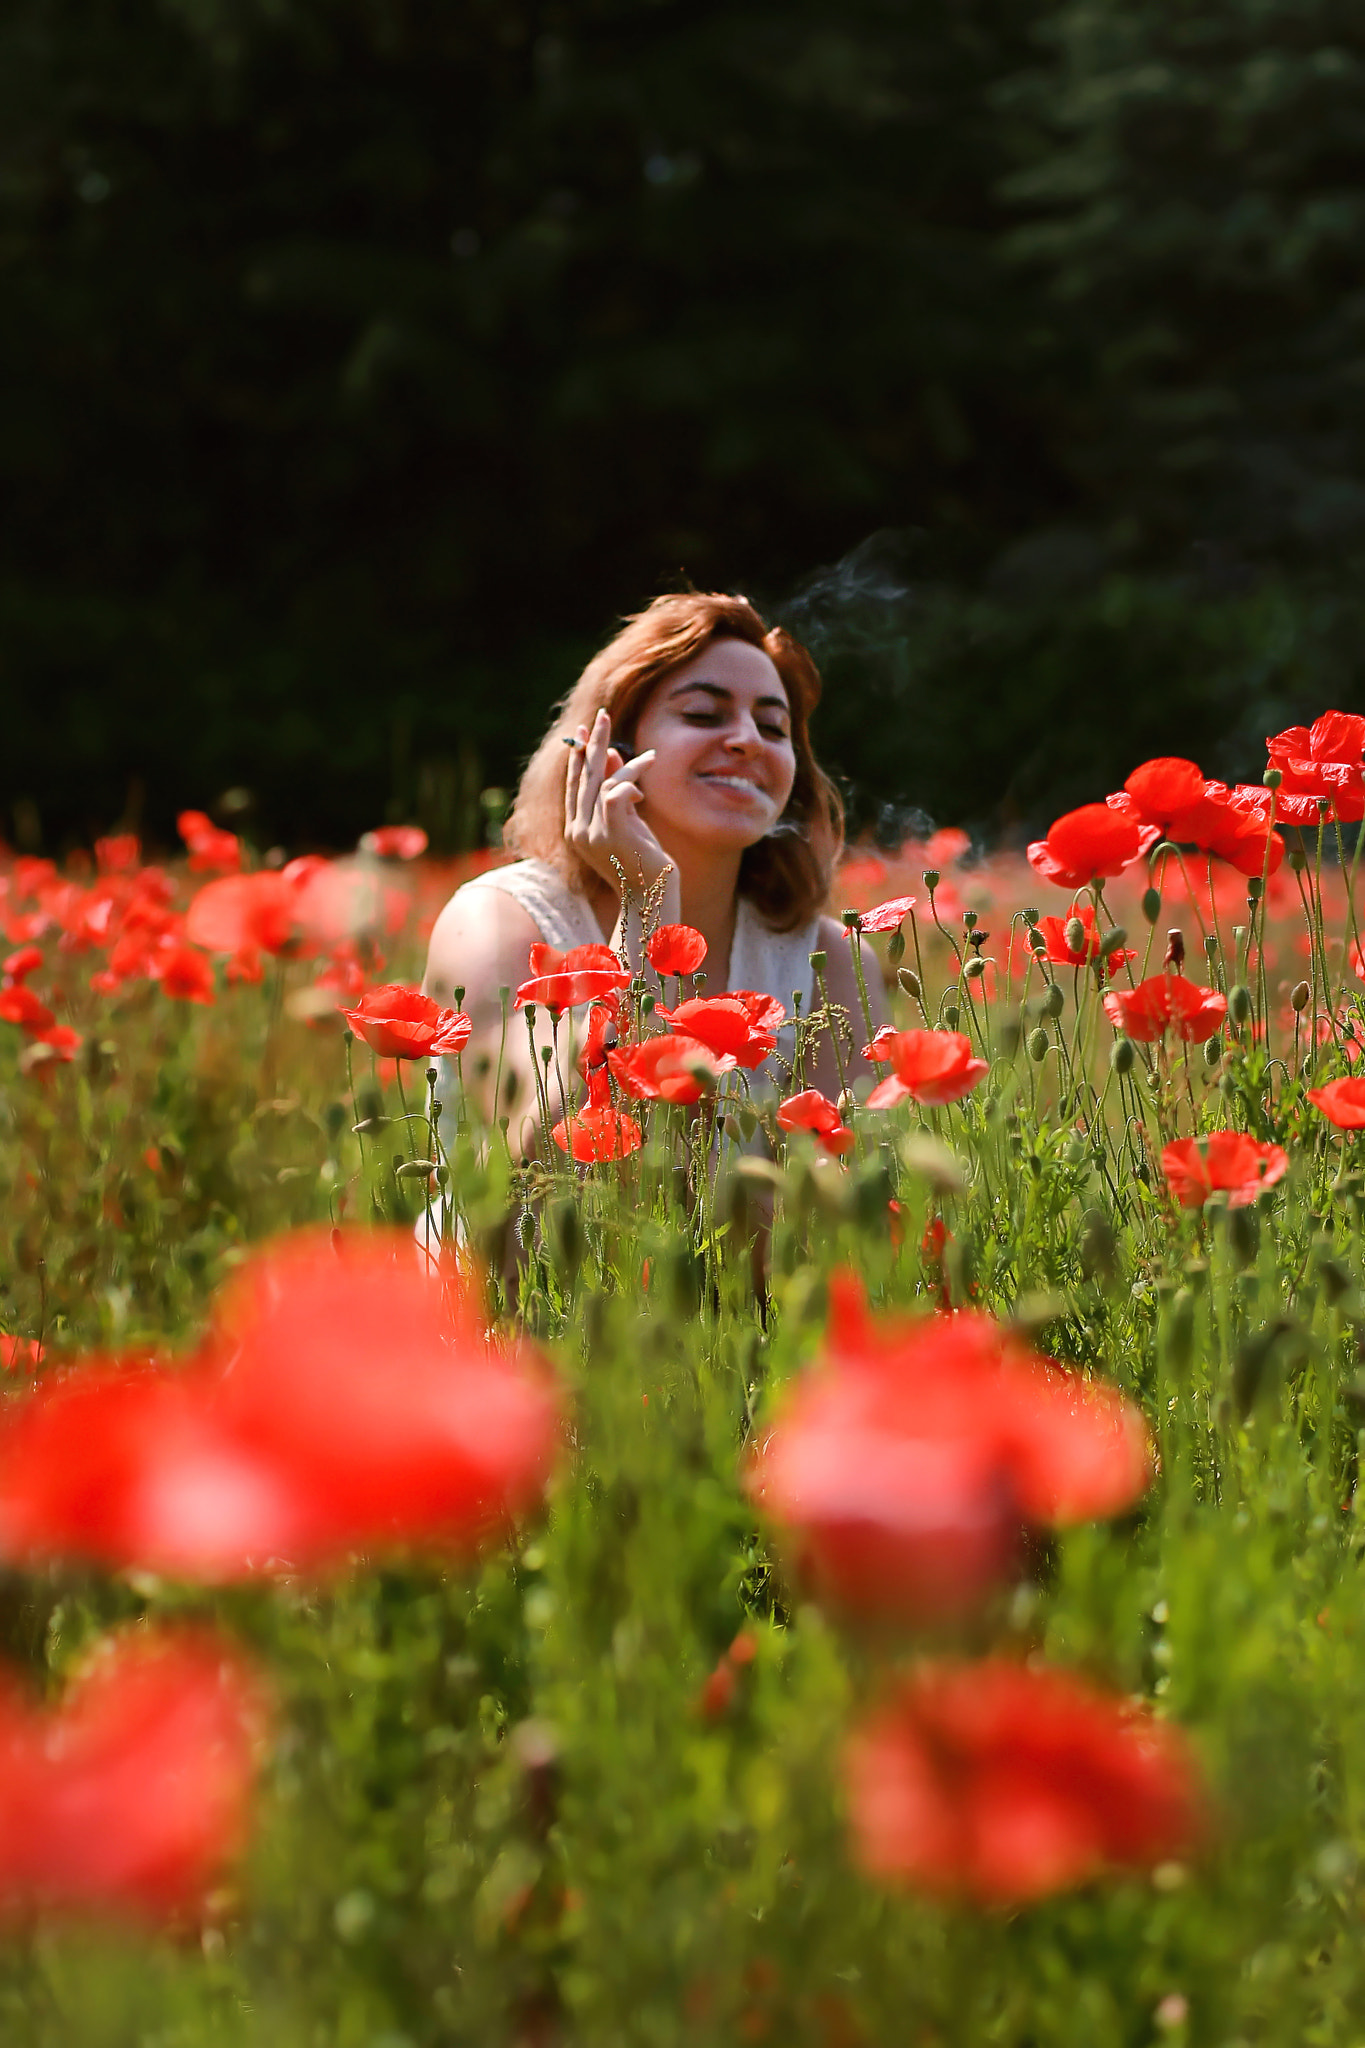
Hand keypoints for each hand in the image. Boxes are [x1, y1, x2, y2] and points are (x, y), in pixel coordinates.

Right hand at [564, 709, 673, 901]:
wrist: (651, 896)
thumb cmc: (643, 862)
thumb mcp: (627, 821)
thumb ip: (616, 791)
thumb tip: (612, 754)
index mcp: (577, 830)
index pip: (574, 786)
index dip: (578, 757)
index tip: (582, 733)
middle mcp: (578, 830)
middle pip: (583, 777)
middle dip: (593, 743)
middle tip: (602, 715)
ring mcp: (590, 833)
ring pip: (602, 781)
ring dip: (624, 760)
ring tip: (647, 753)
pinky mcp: (609, 832)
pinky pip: (616, 791)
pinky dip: (631, 776)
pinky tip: (647, 769)